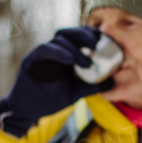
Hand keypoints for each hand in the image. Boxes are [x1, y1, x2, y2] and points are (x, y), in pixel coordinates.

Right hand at [0, 27, 115, 136]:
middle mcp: (53, 50)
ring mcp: (42, 53)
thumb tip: (113, 83)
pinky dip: (59, 52)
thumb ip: (92, 86)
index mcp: (64, 54)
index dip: (90, 34)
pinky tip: (69, 60)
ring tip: (86, 62)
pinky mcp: (32, 58)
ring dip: (74, 48)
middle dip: (85, 35)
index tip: (104, 39)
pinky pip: (46, 48)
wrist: (29, 110)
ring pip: (59, 38)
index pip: (78, 36)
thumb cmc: (50, 99)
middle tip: (98, 44)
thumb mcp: (75, 93)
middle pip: (70, 32)